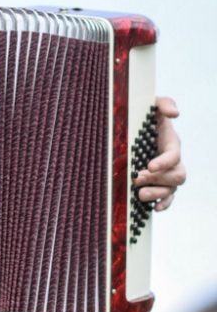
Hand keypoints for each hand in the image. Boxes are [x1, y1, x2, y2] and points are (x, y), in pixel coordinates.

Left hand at [134, 96, 185, 210]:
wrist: (135, 126)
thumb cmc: (145, 115)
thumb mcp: (152, 104)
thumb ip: (164, 103)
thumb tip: (174, 113)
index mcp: (172, 142)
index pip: (174, 155)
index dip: (164, 162)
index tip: (148, 166)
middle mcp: (173, 160)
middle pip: (177, 176)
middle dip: (158, 180)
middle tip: (136, 178)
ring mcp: (168, 173)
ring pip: (171, 189)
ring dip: (157, 193)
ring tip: (139, 194)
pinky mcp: (160, 182)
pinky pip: (169, 198)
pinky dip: (164, 204)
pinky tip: (155, 208)